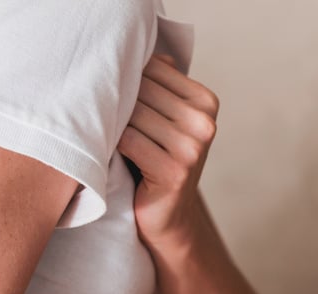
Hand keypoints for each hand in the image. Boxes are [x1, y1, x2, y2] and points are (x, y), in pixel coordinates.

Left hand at [119, 55, 217, 242]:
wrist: (168, 218)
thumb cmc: (157, 161)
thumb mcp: (165, 118)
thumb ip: (160, 84)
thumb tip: (143, 52)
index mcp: (206, 102)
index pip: (153, 69)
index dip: (129, 82)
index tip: (123, 103)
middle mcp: (205, 123)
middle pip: (141, 90)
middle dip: (120, 104)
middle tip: (112, 124)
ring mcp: (192, 148)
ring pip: (133, 114)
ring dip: (114, 126)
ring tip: (111, 140)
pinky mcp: (174, 171)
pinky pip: (129, 140)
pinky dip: (114, 146)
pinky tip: (115, 157)